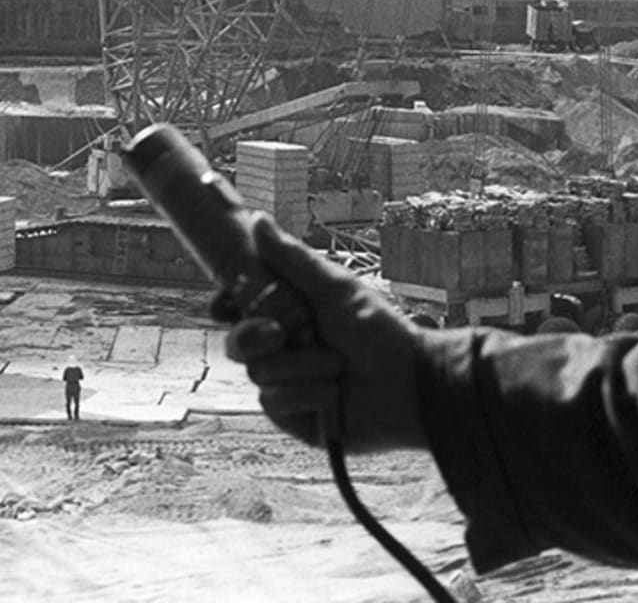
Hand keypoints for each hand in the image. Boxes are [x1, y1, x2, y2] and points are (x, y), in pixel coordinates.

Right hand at [223, 216, 429, 453]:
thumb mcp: (333, 289)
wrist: (411, 384)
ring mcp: (288, 384)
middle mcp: (284, 350)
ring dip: (300, 367)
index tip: (226, 303)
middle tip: (280, 333)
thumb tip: (257, 219)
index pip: (238, 309)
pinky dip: (305, 394)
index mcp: (289, 315)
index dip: (226, 306)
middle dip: (255, 336)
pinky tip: (333, 394)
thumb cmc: (380, 331)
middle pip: (238, 342)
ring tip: (337, 366)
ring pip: (258, 373)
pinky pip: (274, 403)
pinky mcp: (295, 417)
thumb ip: (290, 259)